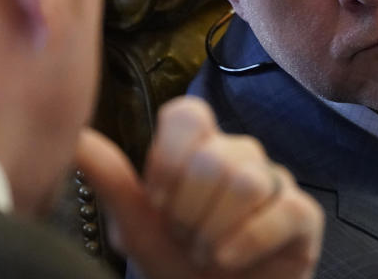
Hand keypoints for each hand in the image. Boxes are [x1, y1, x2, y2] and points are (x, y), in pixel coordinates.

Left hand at [74, 96, 322, 278]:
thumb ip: (110, 179)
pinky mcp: (304, 213)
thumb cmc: (176, 263)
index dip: (169, 159)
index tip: (157, 203)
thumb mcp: (136, 226)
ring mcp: (274, 181)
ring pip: (247, 181)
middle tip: (185, 238)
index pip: (188, 115)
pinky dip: (247, 242)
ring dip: (216, 230)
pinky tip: (228, 261)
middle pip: (214, 156)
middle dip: (190, 211)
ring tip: (207, 253)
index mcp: (197, 148)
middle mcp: (239, 155)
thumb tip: (74, 135)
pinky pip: (283, 209)